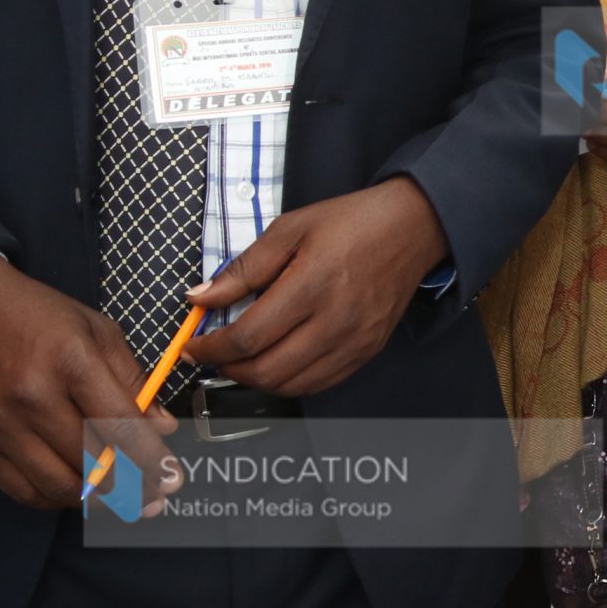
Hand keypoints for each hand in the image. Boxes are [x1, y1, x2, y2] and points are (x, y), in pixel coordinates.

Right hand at [0, 256, 178, 512]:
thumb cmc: (38, 316)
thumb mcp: (97, 331)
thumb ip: (133, 379)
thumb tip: (160, 427)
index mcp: (71, 361)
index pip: (119, 423)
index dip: (149, 459)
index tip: (171, 479)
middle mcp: (33, 397)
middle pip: (90, 460)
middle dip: (129, 485)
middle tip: (153, 496)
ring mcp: (1, 425)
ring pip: (57, 484)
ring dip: (94, 498)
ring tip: (120, 496)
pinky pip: (22, 490)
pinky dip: (54, 499)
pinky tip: (78, 492)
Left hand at [181, 178, 449, 396]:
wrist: (414, 226)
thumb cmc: (353, 222)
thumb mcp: (290, 229)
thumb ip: (244, 268)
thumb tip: (201, 298)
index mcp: (312, 285)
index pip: (248, 337)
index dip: (211, 349)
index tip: (193, 345)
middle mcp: (336, 320)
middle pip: (266, 370)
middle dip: (227, 369)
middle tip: (213, 354)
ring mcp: (355, 340)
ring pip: (291, 385)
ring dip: (256, 379)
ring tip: (241, 359)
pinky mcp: (367, 350)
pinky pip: (319, 384)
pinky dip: (289, 382)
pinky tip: (277, 363)